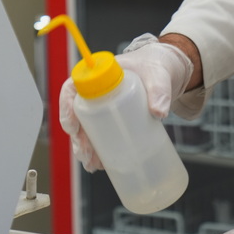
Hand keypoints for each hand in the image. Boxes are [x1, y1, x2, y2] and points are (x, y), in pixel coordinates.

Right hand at [58, 34, 193, 170]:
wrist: (166, 73)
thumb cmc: (155, 67)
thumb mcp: (158, 76)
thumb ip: (159, 90)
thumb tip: (159, 112)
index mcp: (100, 75)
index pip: (72, 88)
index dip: (66, 107)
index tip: (73, 127)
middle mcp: (98, 92)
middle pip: (77, 114)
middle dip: (77, 137)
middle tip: (85, 154)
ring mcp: (106, 107)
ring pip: (87, 128)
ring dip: (86, 148)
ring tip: (93, 165)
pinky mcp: (116, 120)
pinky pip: (101, 136)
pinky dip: (99, 151)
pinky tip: (102, 165)